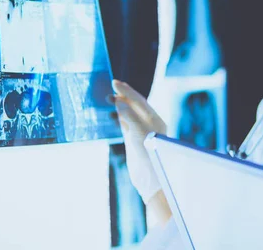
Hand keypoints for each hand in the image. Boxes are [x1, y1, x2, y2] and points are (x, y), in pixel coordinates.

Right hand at [109, 80, 166, 202]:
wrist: (150, 180)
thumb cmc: (148, 156)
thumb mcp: (139, 134)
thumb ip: (130, 117)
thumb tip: (120, 102)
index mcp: (155, 119)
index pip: (140, 101)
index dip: (127, 91)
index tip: (115, 83)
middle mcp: (149, 124)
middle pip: (135, 105)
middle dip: (124, 96)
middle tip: (111, 87)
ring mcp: (141, 132)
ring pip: (130, 114)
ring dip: (120, 105)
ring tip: (108, 99)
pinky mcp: (134, 141)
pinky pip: (126, 124)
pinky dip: (119, 117)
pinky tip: (111, 114)